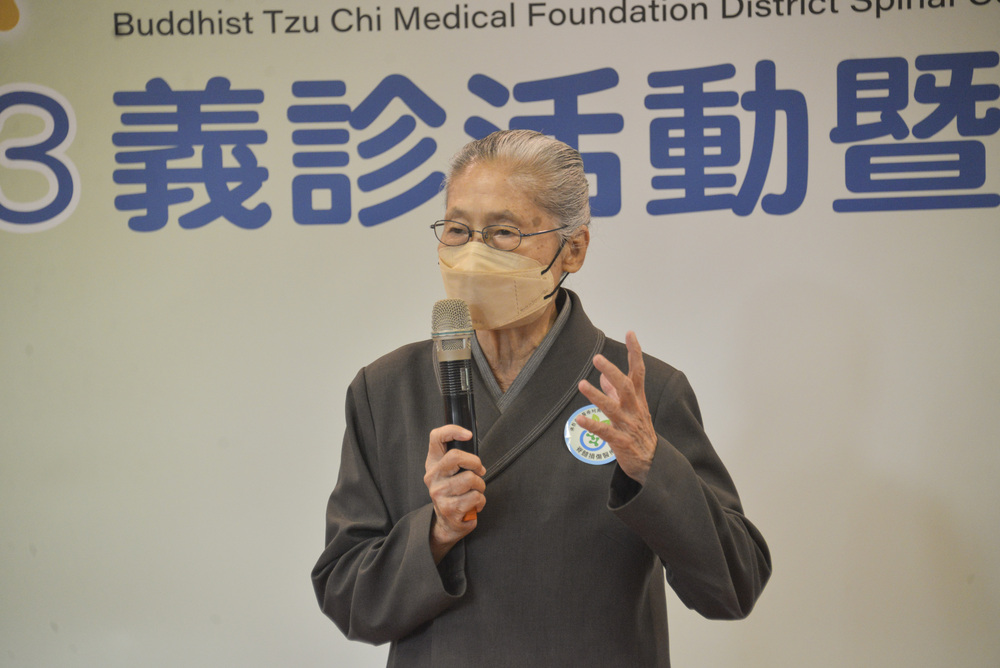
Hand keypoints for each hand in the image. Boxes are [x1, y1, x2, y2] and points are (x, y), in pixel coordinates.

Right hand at [424, 425, 486, 562]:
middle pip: (456, 457)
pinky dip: (480, 501)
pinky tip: (473, 505)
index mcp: (433, 463)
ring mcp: (439, 493)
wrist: (447, 524)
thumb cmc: (454, 493)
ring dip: (480, 486)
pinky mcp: (449, 509)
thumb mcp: (451, 472)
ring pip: (470, 479)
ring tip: (474, 492)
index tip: (468, 434)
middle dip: (475, 463)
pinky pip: (475, 497)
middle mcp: (432, 476)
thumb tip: (471, 437)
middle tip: (479, 472)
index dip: (452, 431)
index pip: (436, 437)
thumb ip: (458, 457)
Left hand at [576, 331, 656, 484]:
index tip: (630, 332)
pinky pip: (605, 432)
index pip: (638, 371)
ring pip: (613, 408)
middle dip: (612, 371)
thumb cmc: (639, 433)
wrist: (653, 464)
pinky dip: (592, 425)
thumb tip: (603, 376)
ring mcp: (628, 425)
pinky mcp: (621, 442)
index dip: (635, 352)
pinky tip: (579, 419)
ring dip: (597, 395)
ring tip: (581, 385)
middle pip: (625, 386)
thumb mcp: (632, 410)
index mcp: (638, 399)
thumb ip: (616, 392)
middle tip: (597, 358)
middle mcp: (634, 409)